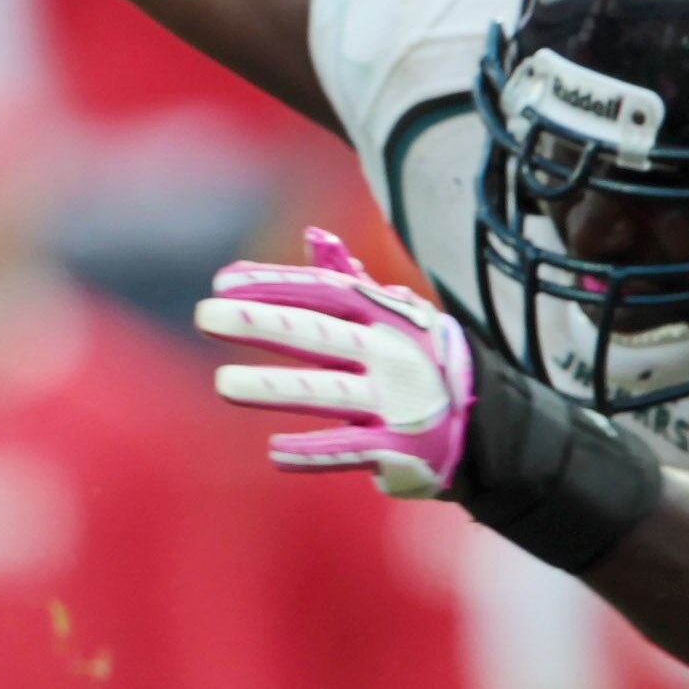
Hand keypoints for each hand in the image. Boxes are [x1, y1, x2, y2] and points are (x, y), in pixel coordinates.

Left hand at [198, 229, 476, 496]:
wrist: (484, 422)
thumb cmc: (416, 359)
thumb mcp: (392, 316)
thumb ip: (348, 280)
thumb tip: (313, 236)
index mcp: (386, 315)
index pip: (323, 292)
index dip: (274, 283)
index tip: (222, 282)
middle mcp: (390, 354)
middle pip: (317, 334)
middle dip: (262, 322)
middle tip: (205, 316)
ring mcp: (396, 403)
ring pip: (327, 392)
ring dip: (274, 388)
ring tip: (222, 385)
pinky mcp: (399, 449)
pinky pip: (351, 449)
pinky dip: (315, 452)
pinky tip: (275, 452)